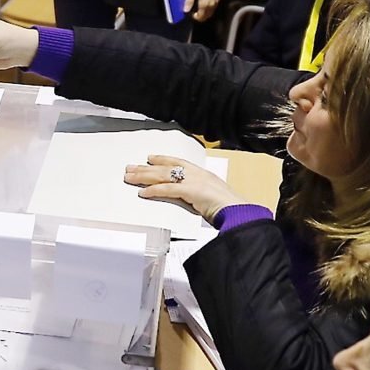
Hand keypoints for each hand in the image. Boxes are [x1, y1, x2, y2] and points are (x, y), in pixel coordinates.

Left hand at [123, 154, 246, 222]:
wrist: (239, 212)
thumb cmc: (229, 208)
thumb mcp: (211, 198)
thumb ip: (198, 196)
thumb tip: (189, 199)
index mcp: (203, 174)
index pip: (179, 162)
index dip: (163, 159)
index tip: (150, 158)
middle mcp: (197, 174)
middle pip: (166, 168)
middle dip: (146, 168)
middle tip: (130, 168)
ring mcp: (194, 181)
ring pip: (163, 175)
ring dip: (144, 176)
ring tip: (130, 177)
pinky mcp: (191, 191)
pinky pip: (167, 189)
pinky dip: (154, 191)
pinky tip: (143, 193)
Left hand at [183, 0, 222, 22]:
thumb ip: (189, 0)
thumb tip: (185, 11)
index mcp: (205, 4)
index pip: (200, 17)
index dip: (194, 17)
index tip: (189, 12)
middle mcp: (212, 5)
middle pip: (206, 16)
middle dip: (200, 16)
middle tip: (193, 10)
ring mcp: (216, 1)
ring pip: (211, 12)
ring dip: (204, 13)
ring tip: (198, 7)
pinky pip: (214, 7)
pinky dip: (209, 8)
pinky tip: (204, 2)